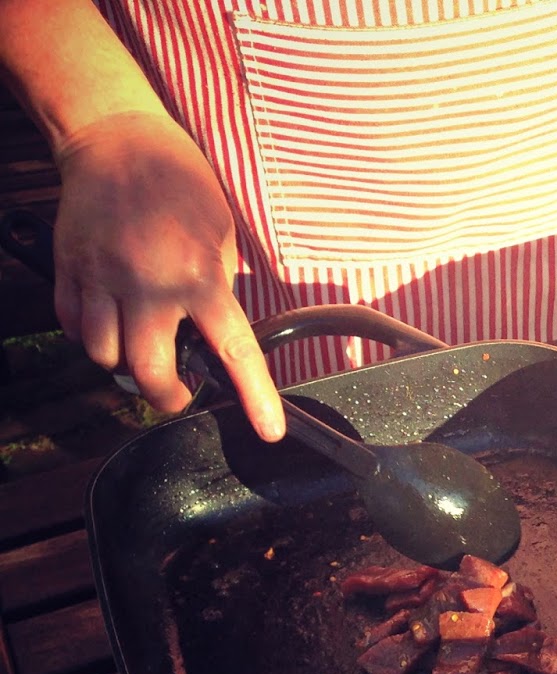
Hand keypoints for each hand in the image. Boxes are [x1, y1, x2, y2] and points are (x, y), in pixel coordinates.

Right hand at [51, 111, 284, 439]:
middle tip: (179, 393)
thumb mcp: (221, 236)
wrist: (118, 141)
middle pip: (149, 373)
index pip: (234, 352)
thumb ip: (217, 288)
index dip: (254, 399)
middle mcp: (149, 284)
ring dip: (125, 366)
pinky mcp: (69, 270)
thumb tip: (213, 332)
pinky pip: (75, 327)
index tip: (268, 431)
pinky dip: (92, 338)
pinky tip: (111, 326)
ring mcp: (102, 278)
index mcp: (200, 277)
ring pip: (105, 356)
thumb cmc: (182, 184)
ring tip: (143, 351)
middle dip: (166, 395)